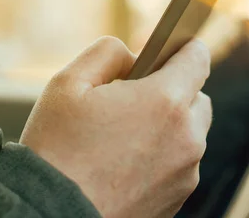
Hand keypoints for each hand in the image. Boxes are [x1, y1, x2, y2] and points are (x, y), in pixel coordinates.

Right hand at [20, 36, 211, 217]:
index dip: (181, 48)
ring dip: (169, 125)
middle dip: (173, 90)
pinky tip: (128, 162)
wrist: (50, 215)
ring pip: (191, 133)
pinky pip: (181, 164)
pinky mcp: (179, 199)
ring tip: (127, 134)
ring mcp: (186, 172)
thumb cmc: (56, 150)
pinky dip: (164, 156)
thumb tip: (133, 57)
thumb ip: (108, 52)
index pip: (197, 57)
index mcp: (165, 101)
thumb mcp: (68, 82)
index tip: (165, 51)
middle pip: (198, 97)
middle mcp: (186, 137)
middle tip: (135, 98)